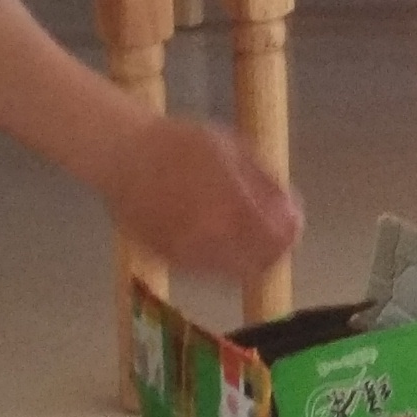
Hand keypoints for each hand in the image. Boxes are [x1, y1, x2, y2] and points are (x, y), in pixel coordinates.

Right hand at [101, 106, 302, 285]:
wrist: (123, 155)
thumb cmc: (181, 143)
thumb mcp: (233, 148)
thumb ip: (266, 181)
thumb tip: (291, 208)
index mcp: (233, 205)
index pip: (278, 238)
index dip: (291, 233)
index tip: (292, 223)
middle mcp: (212, 236)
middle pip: (261, 263)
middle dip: (273, 250)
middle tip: (273, 234)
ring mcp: (189, 253)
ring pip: (234, 273)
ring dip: (248, 258)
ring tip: (243, 234)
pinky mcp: (169, 261)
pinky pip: (206, 272)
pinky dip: (220, 261)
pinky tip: (217, 238)